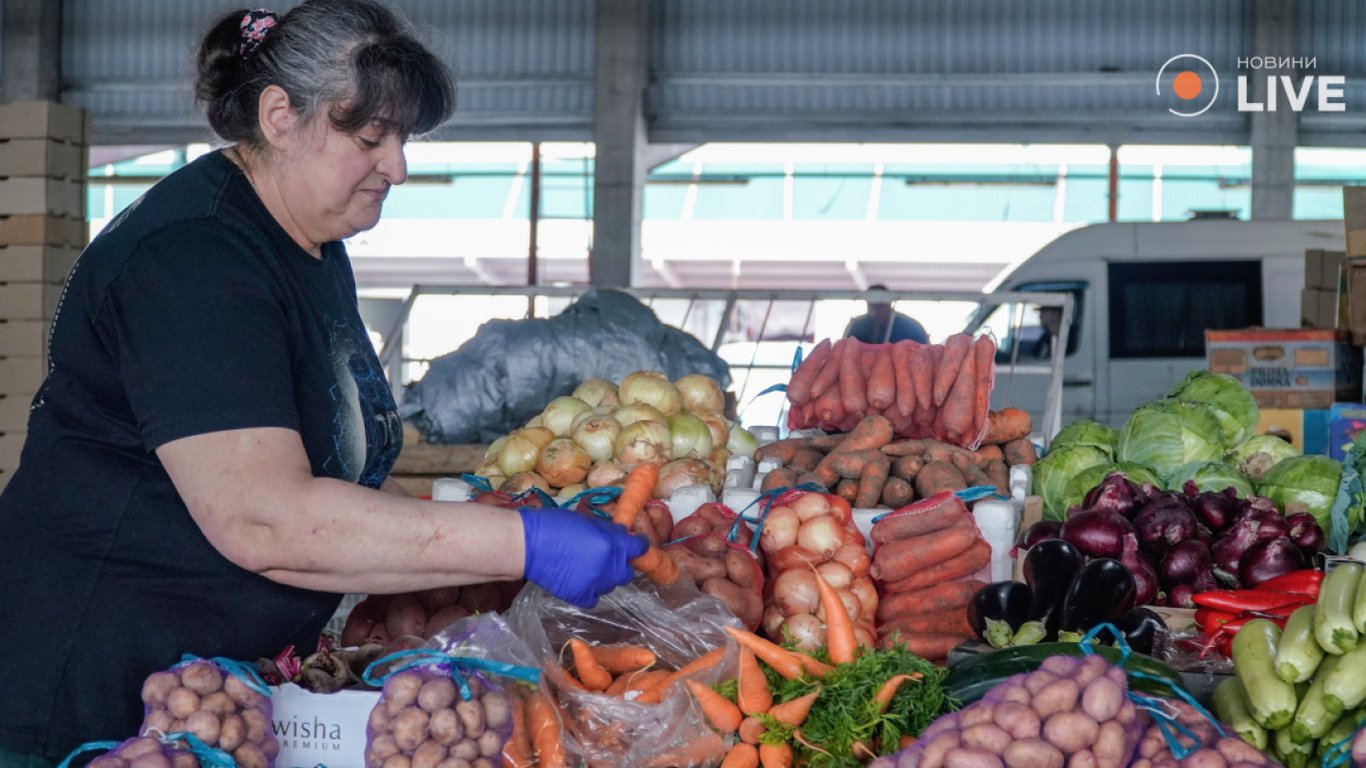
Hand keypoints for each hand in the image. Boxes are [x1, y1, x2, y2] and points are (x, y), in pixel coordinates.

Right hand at [519, 507, 647, 607]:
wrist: (527, 545)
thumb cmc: (555, 525)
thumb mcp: (588, 520)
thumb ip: (609, 531)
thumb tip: (624, 537)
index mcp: (611, 545)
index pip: (639, 548)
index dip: (637, 545)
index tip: (633, 544)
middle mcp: (608, 567)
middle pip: (627, 571)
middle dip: (621, 563)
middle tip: (607, 556)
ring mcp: (595, 585)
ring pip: (611, 585)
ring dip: (605, 576)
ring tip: (588, 567)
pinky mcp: (580, 597)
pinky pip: (595, 597)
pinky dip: (591, 590)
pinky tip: (580, 580)